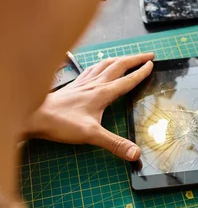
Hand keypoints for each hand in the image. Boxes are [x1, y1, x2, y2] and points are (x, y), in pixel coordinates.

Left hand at [25, 54, 153, 159]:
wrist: (34, 115)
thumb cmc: (61, 123)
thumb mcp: (91, 136)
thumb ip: (115, 144)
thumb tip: (135, 153)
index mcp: (102, 93)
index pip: (127, 80)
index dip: (140, 72)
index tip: (152, 64)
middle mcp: (94, 84)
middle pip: (118, 66)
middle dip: (134, 58)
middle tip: (148, 54)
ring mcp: (83, 83)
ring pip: (104, 64)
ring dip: (119, 59)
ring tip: (127, 57)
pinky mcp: (73, 85)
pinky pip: (91, 69)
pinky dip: (100, 64)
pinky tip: (98, 67)